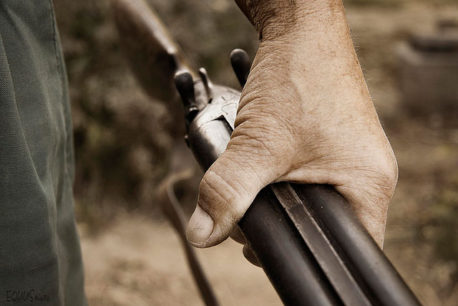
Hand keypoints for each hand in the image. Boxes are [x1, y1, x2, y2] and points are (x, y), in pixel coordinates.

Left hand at [186, 0, 397, 259]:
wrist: (300, 28)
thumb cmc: (298, 77)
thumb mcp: (259, 143)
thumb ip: (228, 192)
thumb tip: (202, 235)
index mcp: (368, 184)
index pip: (344, 247)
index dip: (301, 252)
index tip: (262, 246)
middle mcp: (366, 174)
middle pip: (322, 226)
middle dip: (280, 224)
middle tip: (245, 213)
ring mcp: (350, 158)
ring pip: (310, 200)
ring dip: (275, 198)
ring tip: (249, 184)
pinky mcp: (332, 144)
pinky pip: (307, 176)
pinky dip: (278, 178)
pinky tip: (259, 168)